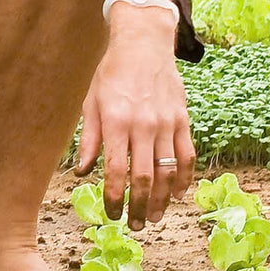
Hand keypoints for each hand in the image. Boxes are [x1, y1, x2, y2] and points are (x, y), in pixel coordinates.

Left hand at [74, 7, 192, 229]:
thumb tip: (82, 172)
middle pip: (144, 178)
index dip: (114, 198)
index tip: (112, 214)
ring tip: (154, 217)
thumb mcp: (91, 103)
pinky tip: (178, 195)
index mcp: (116, 123)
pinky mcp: (182, 120)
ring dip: (162, 199)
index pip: (115, 171)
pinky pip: (187, 156)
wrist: (143, 45)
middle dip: (139, 206)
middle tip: (135, 225)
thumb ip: (89, 139)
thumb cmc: (111, 75)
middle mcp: (143, 126)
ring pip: (168, 172)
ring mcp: (166, 124)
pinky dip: (185, 178)